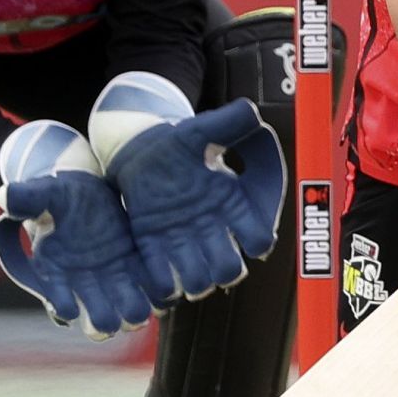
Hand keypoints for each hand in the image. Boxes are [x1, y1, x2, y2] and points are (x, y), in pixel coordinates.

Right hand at [0, 121, 157, 339]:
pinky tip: (162, 287)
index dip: (66, 307)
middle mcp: (85, 286)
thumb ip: (26, 198)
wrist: (88, 186)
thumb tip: (5, 196)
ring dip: (136, 311)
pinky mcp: (138, 268)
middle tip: (121, 313)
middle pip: (99, 320)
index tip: (69, 306)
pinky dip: (156, 293)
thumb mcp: (44, 192)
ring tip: (144, 304)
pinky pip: (150, 291)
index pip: (60, 303)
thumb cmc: (60, 194)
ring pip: (127, 312)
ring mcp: (113, 280)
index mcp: (56, 274)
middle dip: (109, 320)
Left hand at [91, 73, 285, 300]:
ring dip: (194, 280)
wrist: (139, 151)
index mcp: (233, 205)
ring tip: (184, 264)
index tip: (250, 233)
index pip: (258, 239)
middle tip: (213, 255)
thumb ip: (229, 123)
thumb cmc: (178, 143)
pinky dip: (163, 281)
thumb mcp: (202, 129)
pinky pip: (162, 279)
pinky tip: (159, 268)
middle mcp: (213, 230)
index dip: (258, 240)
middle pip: (230, 271)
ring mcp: (183, 243)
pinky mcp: (154, 249)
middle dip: (224, 270)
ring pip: (199, 282)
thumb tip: (252, 114)